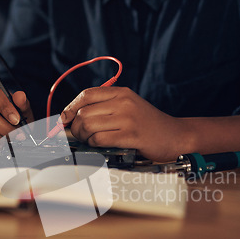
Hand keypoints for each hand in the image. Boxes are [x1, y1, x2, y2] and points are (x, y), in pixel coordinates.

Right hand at [0, 84, 33, 151]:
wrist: (15, 131)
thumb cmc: (18, 118)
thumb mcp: (24, 109)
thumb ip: (22, 103)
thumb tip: (20, 96)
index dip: (4, 107)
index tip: (16, 120)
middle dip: (4, 128)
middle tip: (17, 136)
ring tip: (10, 141)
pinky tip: (0, 146)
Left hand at [61, 86, 187, 161]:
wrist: (175, 135)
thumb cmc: (148, 124)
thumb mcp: (129, 106)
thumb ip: (105, 107)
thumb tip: (73, 118)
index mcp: (121, 92)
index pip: (86, 95)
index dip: (70, 107)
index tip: (63, 119)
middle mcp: (124, 102)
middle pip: (84, 113)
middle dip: (76, 127)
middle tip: (80, 136)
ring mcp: (128, 119)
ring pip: (89, 126)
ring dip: (84, 137)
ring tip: (90, 141)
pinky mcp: (131, 136)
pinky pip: (100, 139)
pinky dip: (94, 144)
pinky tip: (100, 145)